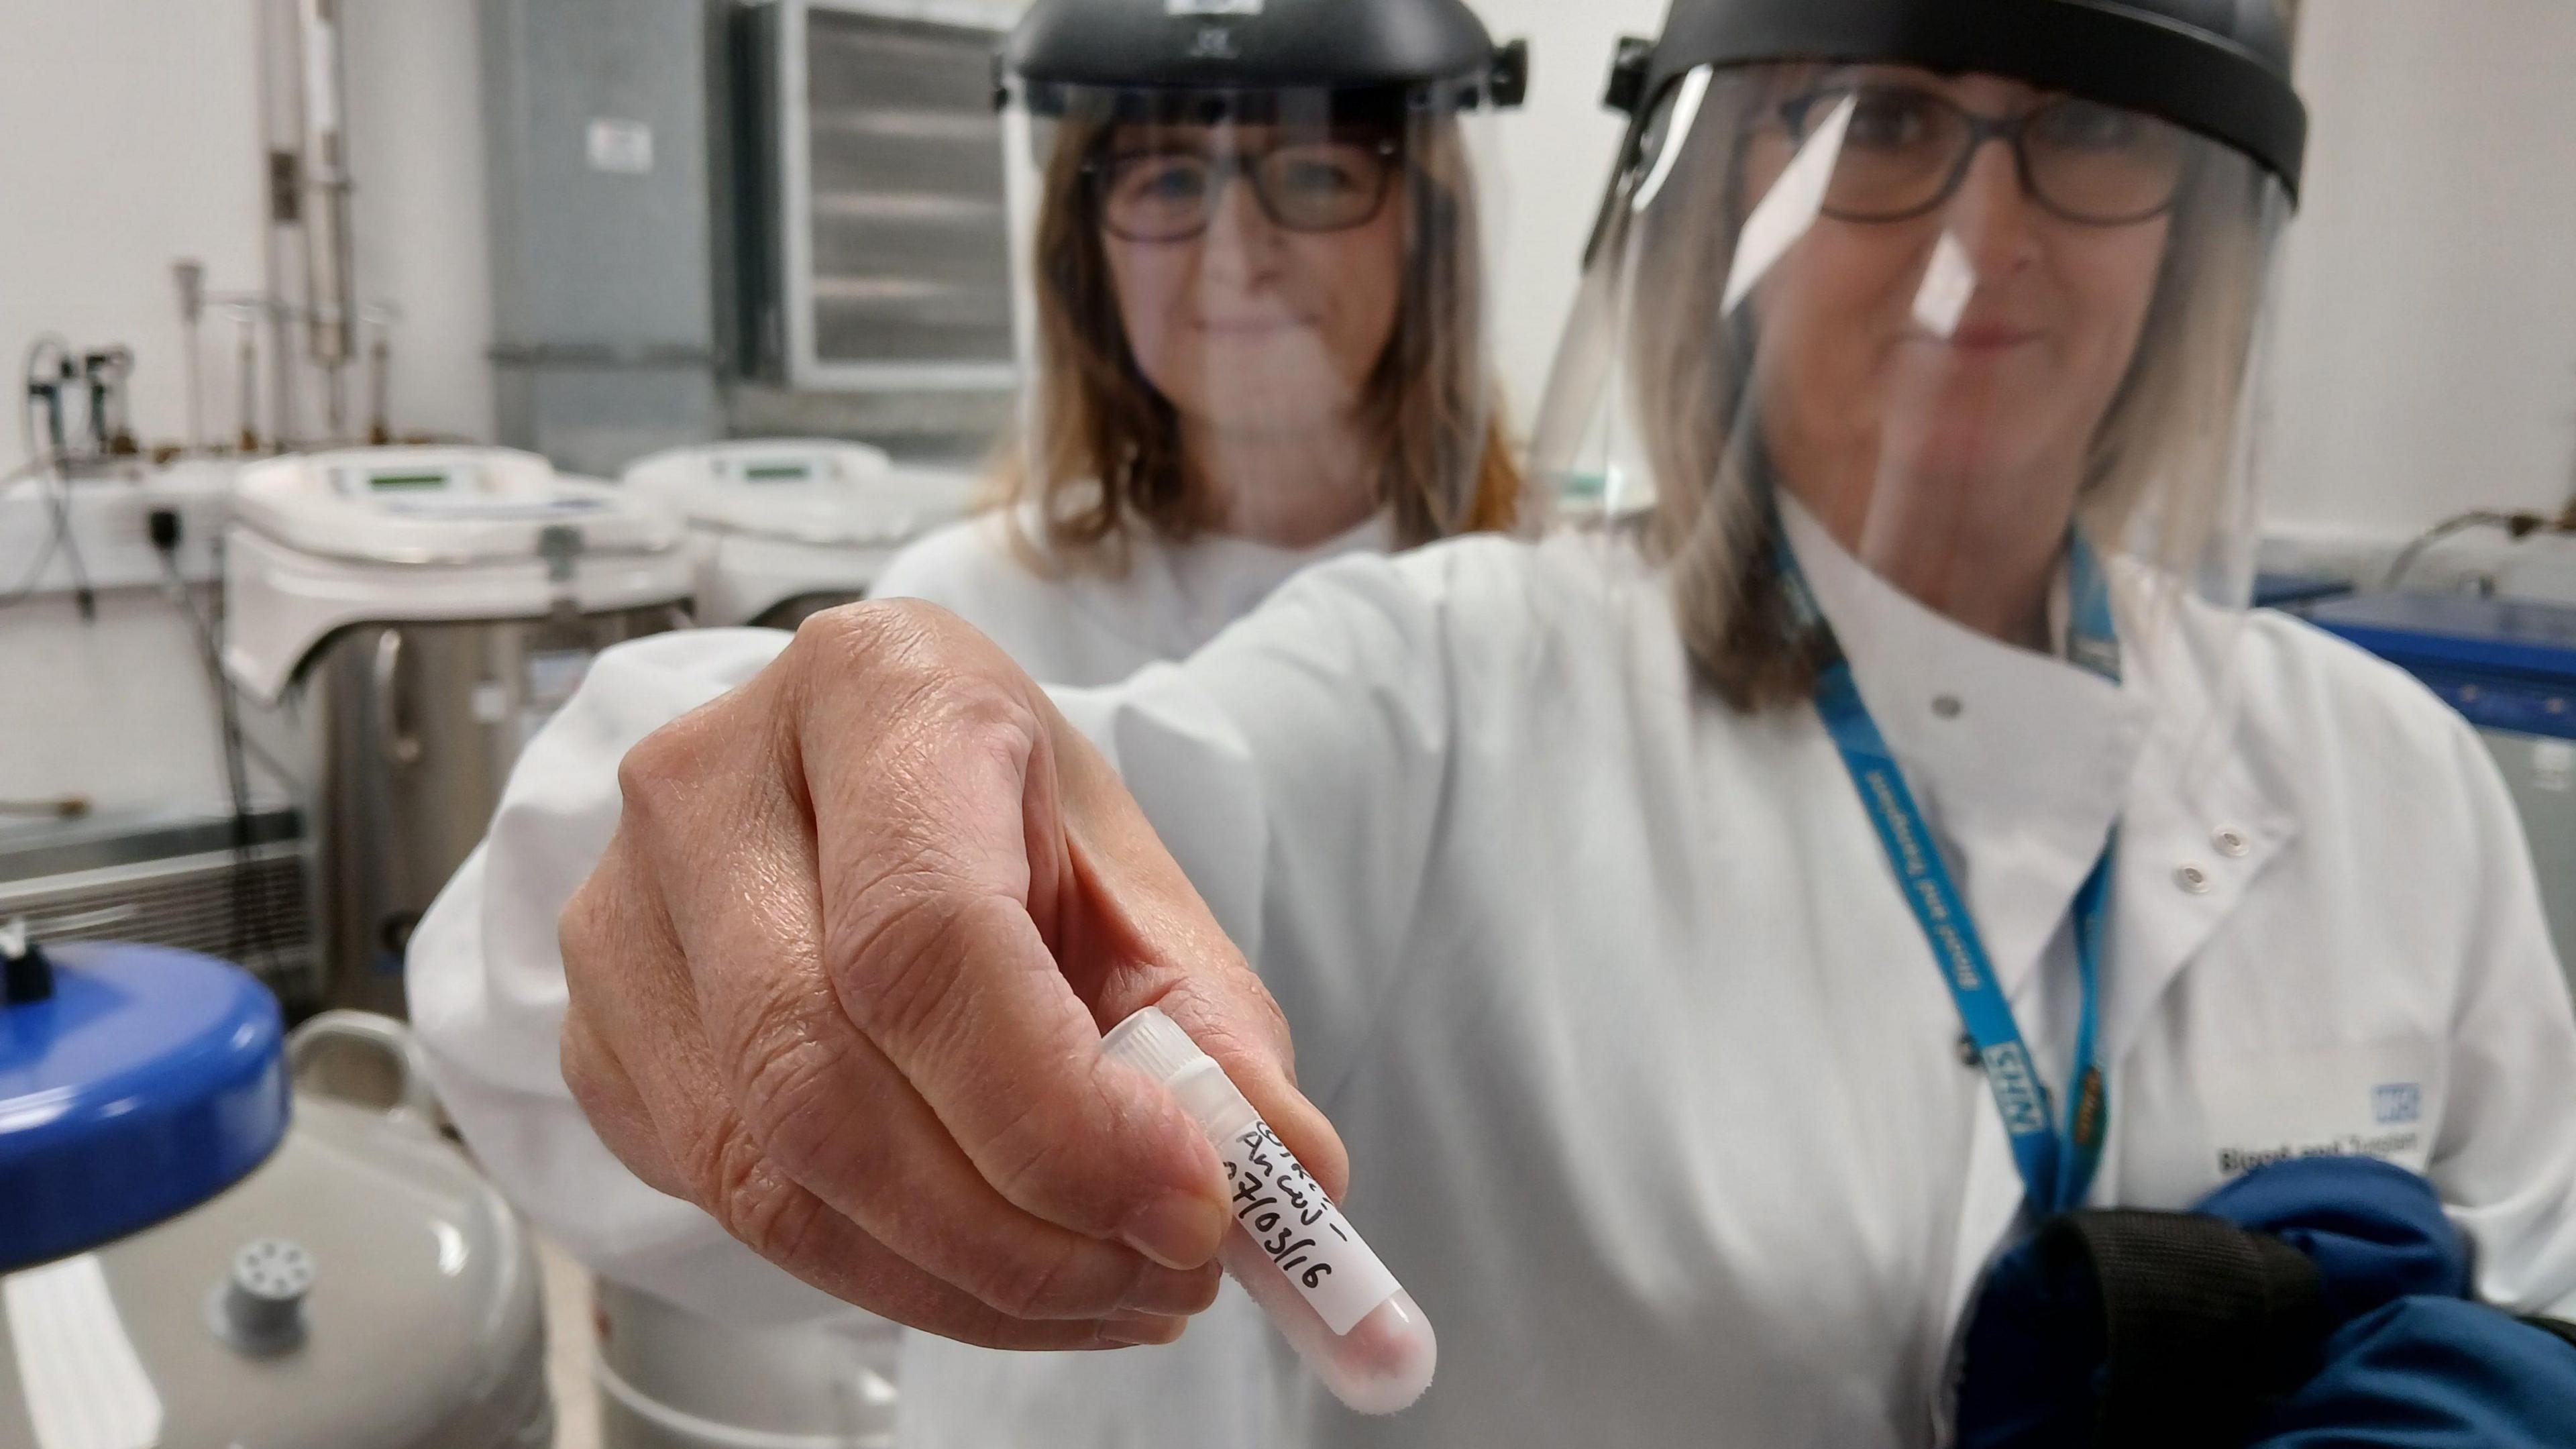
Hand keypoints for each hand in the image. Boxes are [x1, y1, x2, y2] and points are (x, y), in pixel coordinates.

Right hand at [557, 602, 1348, 1349]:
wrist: (866, 795)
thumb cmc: (1008, 826)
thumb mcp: (1134, 890)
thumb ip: (1216, 1030)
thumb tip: (1292, 1177)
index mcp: (873, 689)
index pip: (927, 936)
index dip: (1057, 1107)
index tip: (1190, 1209)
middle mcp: (710, 783)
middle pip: (827, 1073)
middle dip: (1018, 1229)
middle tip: (1166, 1279)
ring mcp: (621, 913)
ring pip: (768, 1170)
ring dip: (962, 1278)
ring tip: (1107, 1288)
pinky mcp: (595, 1036)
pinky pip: (729, 1208)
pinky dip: (886, 1274)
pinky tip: (996, 1265)